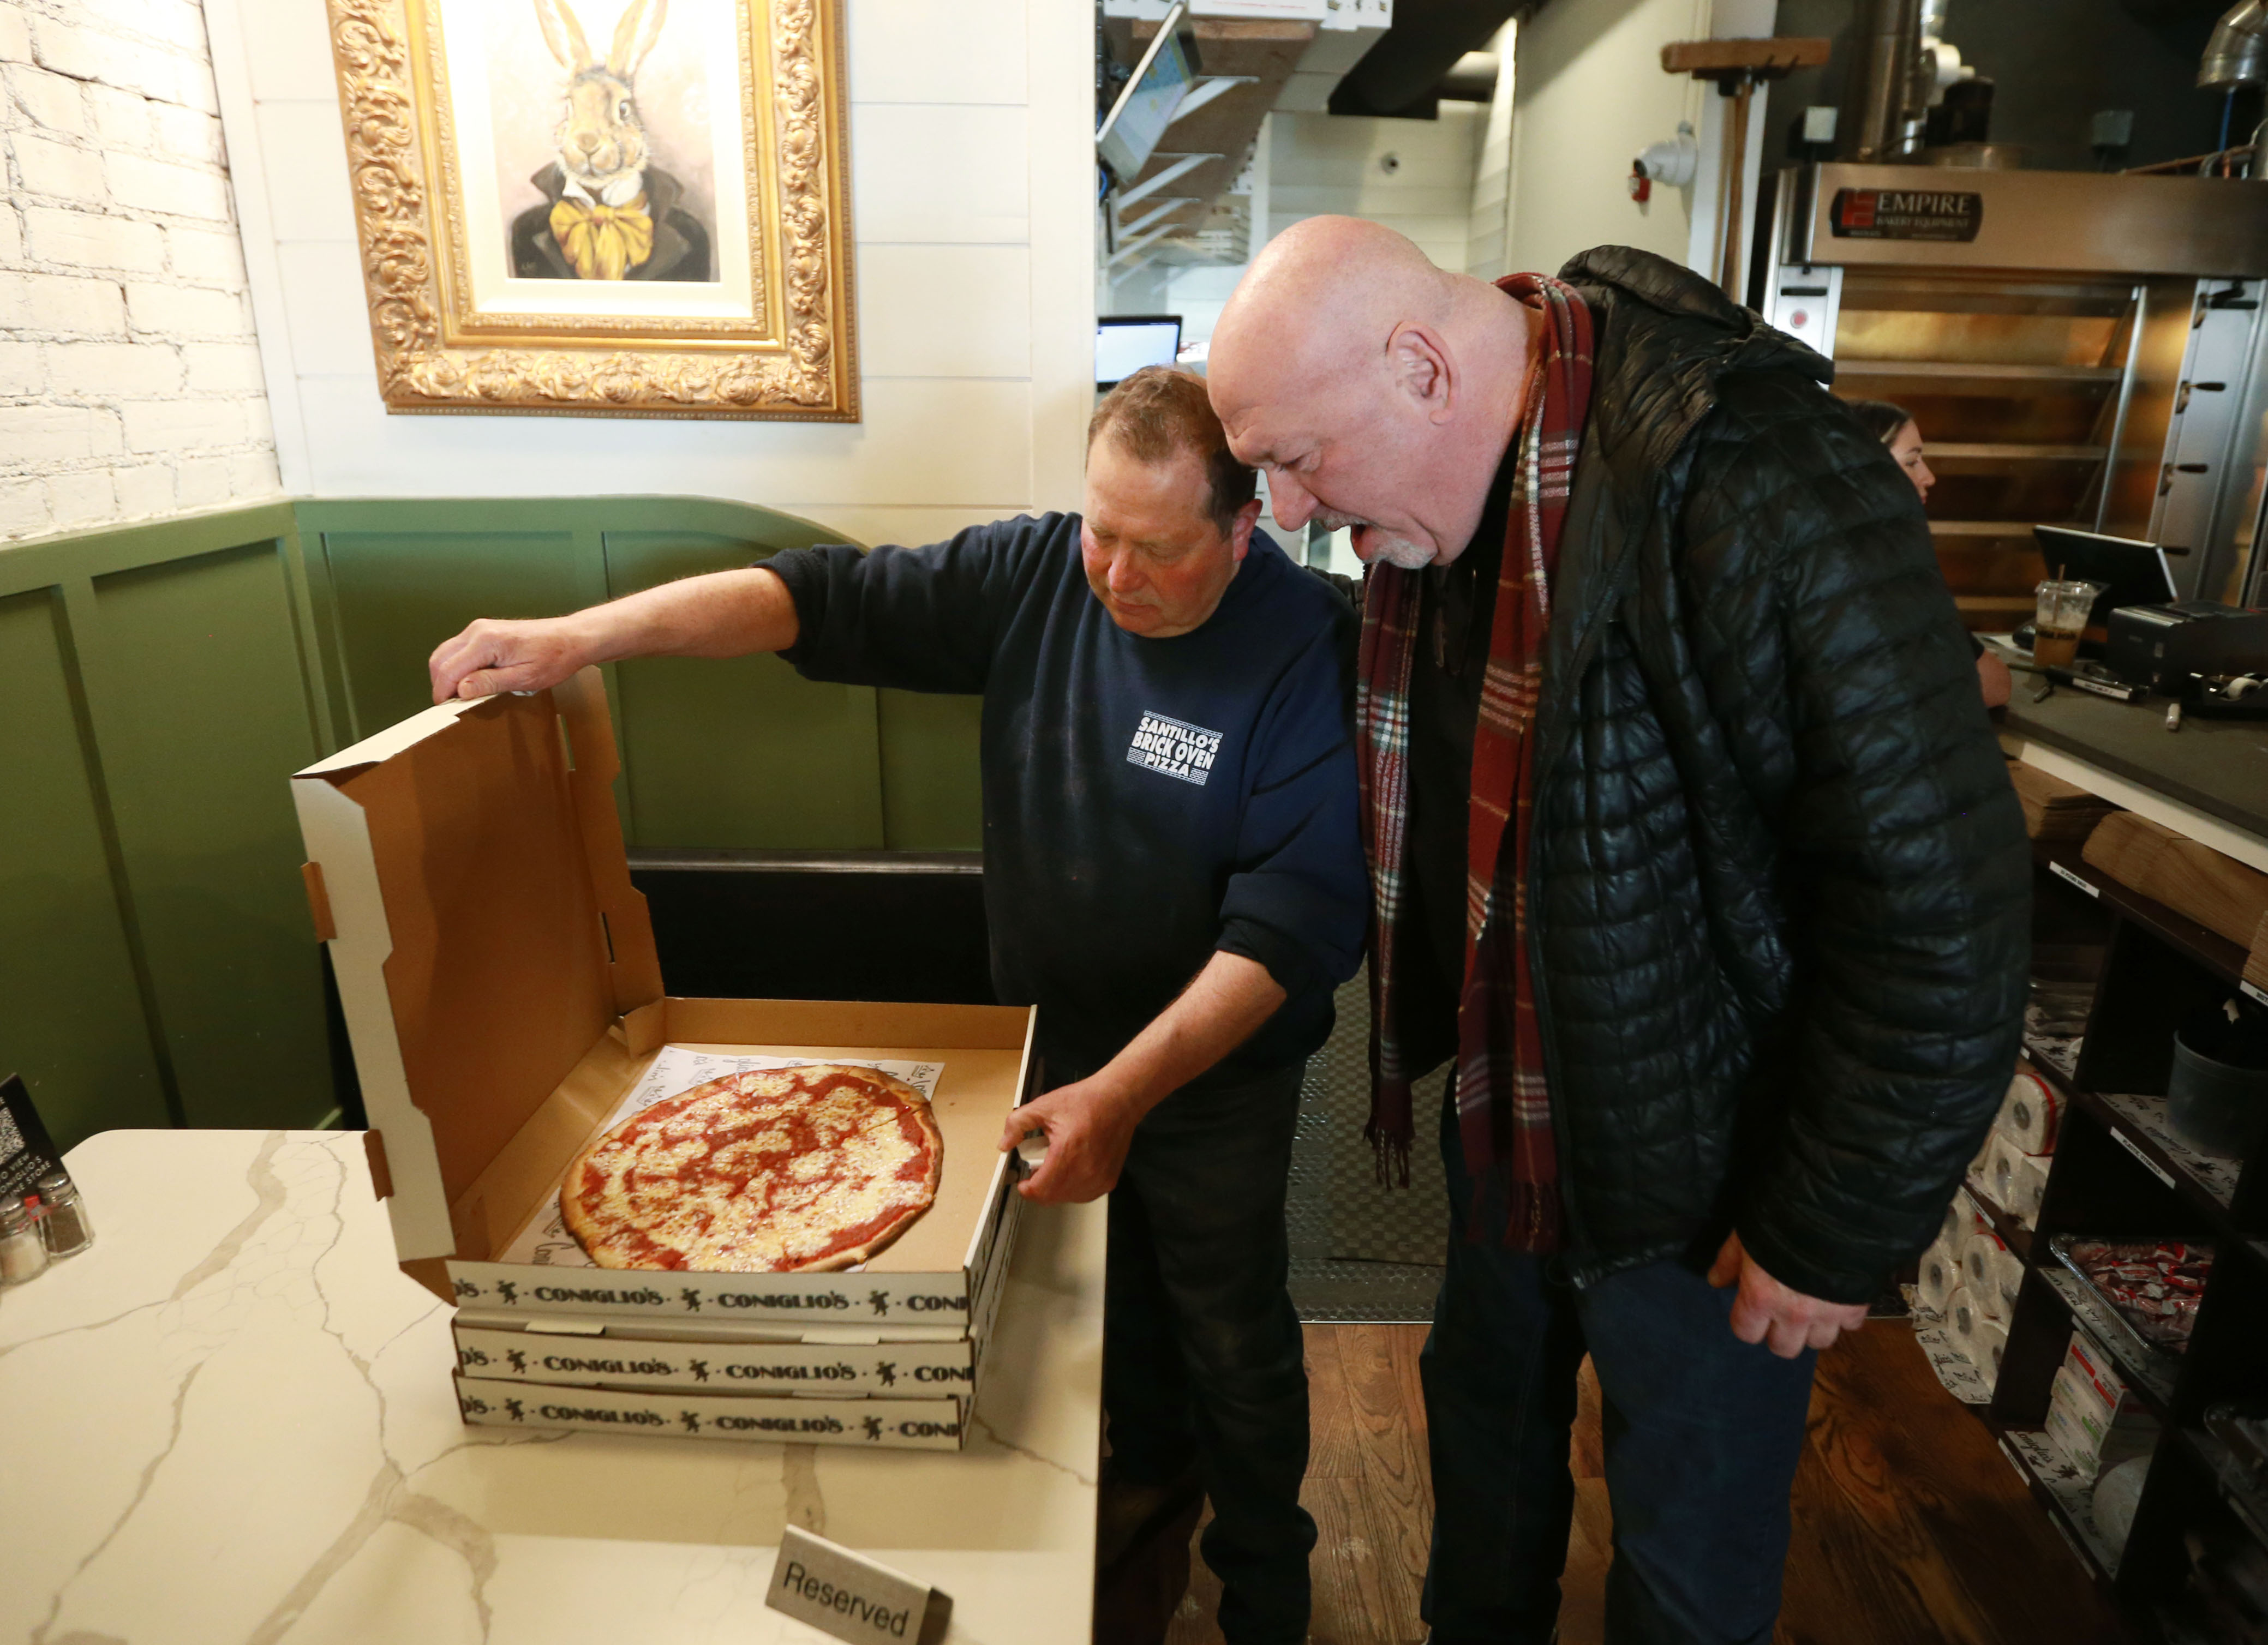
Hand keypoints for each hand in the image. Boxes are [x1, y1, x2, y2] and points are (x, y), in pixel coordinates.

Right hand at [428, 615, 597, 703]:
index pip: (449, 669)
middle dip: (441, 684)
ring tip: (461, 695)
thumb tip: (460, 690)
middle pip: (440, 659)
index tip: (445, 710)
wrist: (570, 638)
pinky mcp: (484, 631)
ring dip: (447, 675)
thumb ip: (489, 683)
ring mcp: (479, 628)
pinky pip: (458, 649)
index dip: (442, 692)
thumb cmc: (553, 658)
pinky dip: (457, 666)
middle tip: (452, 705)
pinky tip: (470, 681)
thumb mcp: (524, 678)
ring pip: (446, 653)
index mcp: (486, 641)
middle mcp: (477, 630)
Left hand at [996, 1075, 1143, 1204]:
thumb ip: (1017, 1124)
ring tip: (1055, 1166)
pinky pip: (1084, 1195)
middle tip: (1037, 1168)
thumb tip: (1004, 1145)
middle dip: (1039, 1187)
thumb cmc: (1084, 1101)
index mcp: (1067, 1153)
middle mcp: (1085, 1171)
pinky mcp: (1109, 1180)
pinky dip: (1073, 1188)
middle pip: (1052, 1197)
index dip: (1026, 1188)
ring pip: (1068, 1198)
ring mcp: (1099, 1179)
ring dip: (1056, 1189)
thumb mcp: (1044, 1106)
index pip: (1040, 1190)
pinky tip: (1071, 1170)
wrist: (1119, 1100)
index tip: (1022, 1180)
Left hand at [1708, 1231, 1868, 1358]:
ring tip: (1811, 1305)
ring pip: (1819, 1343)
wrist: (1833, 1205)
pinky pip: (1850, 1326)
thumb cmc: (1779, 1216)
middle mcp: (1794, 1315)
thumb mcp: (1745, 1235)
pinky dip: (1844, 1315)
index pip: (1746, 1333)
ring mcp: (1828, 1314)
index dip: (1747, 1321)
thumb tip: (1716, 1281)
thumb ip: (1729, 1261)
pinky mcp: (1857, 1306)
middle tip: (1781, 1311)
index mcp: (1761, 1298)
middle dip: (1780, 1332)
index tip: (1752, 1307)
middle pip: (1784, 1348)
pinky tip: (1837, 1295)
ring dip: (1813, 1328)